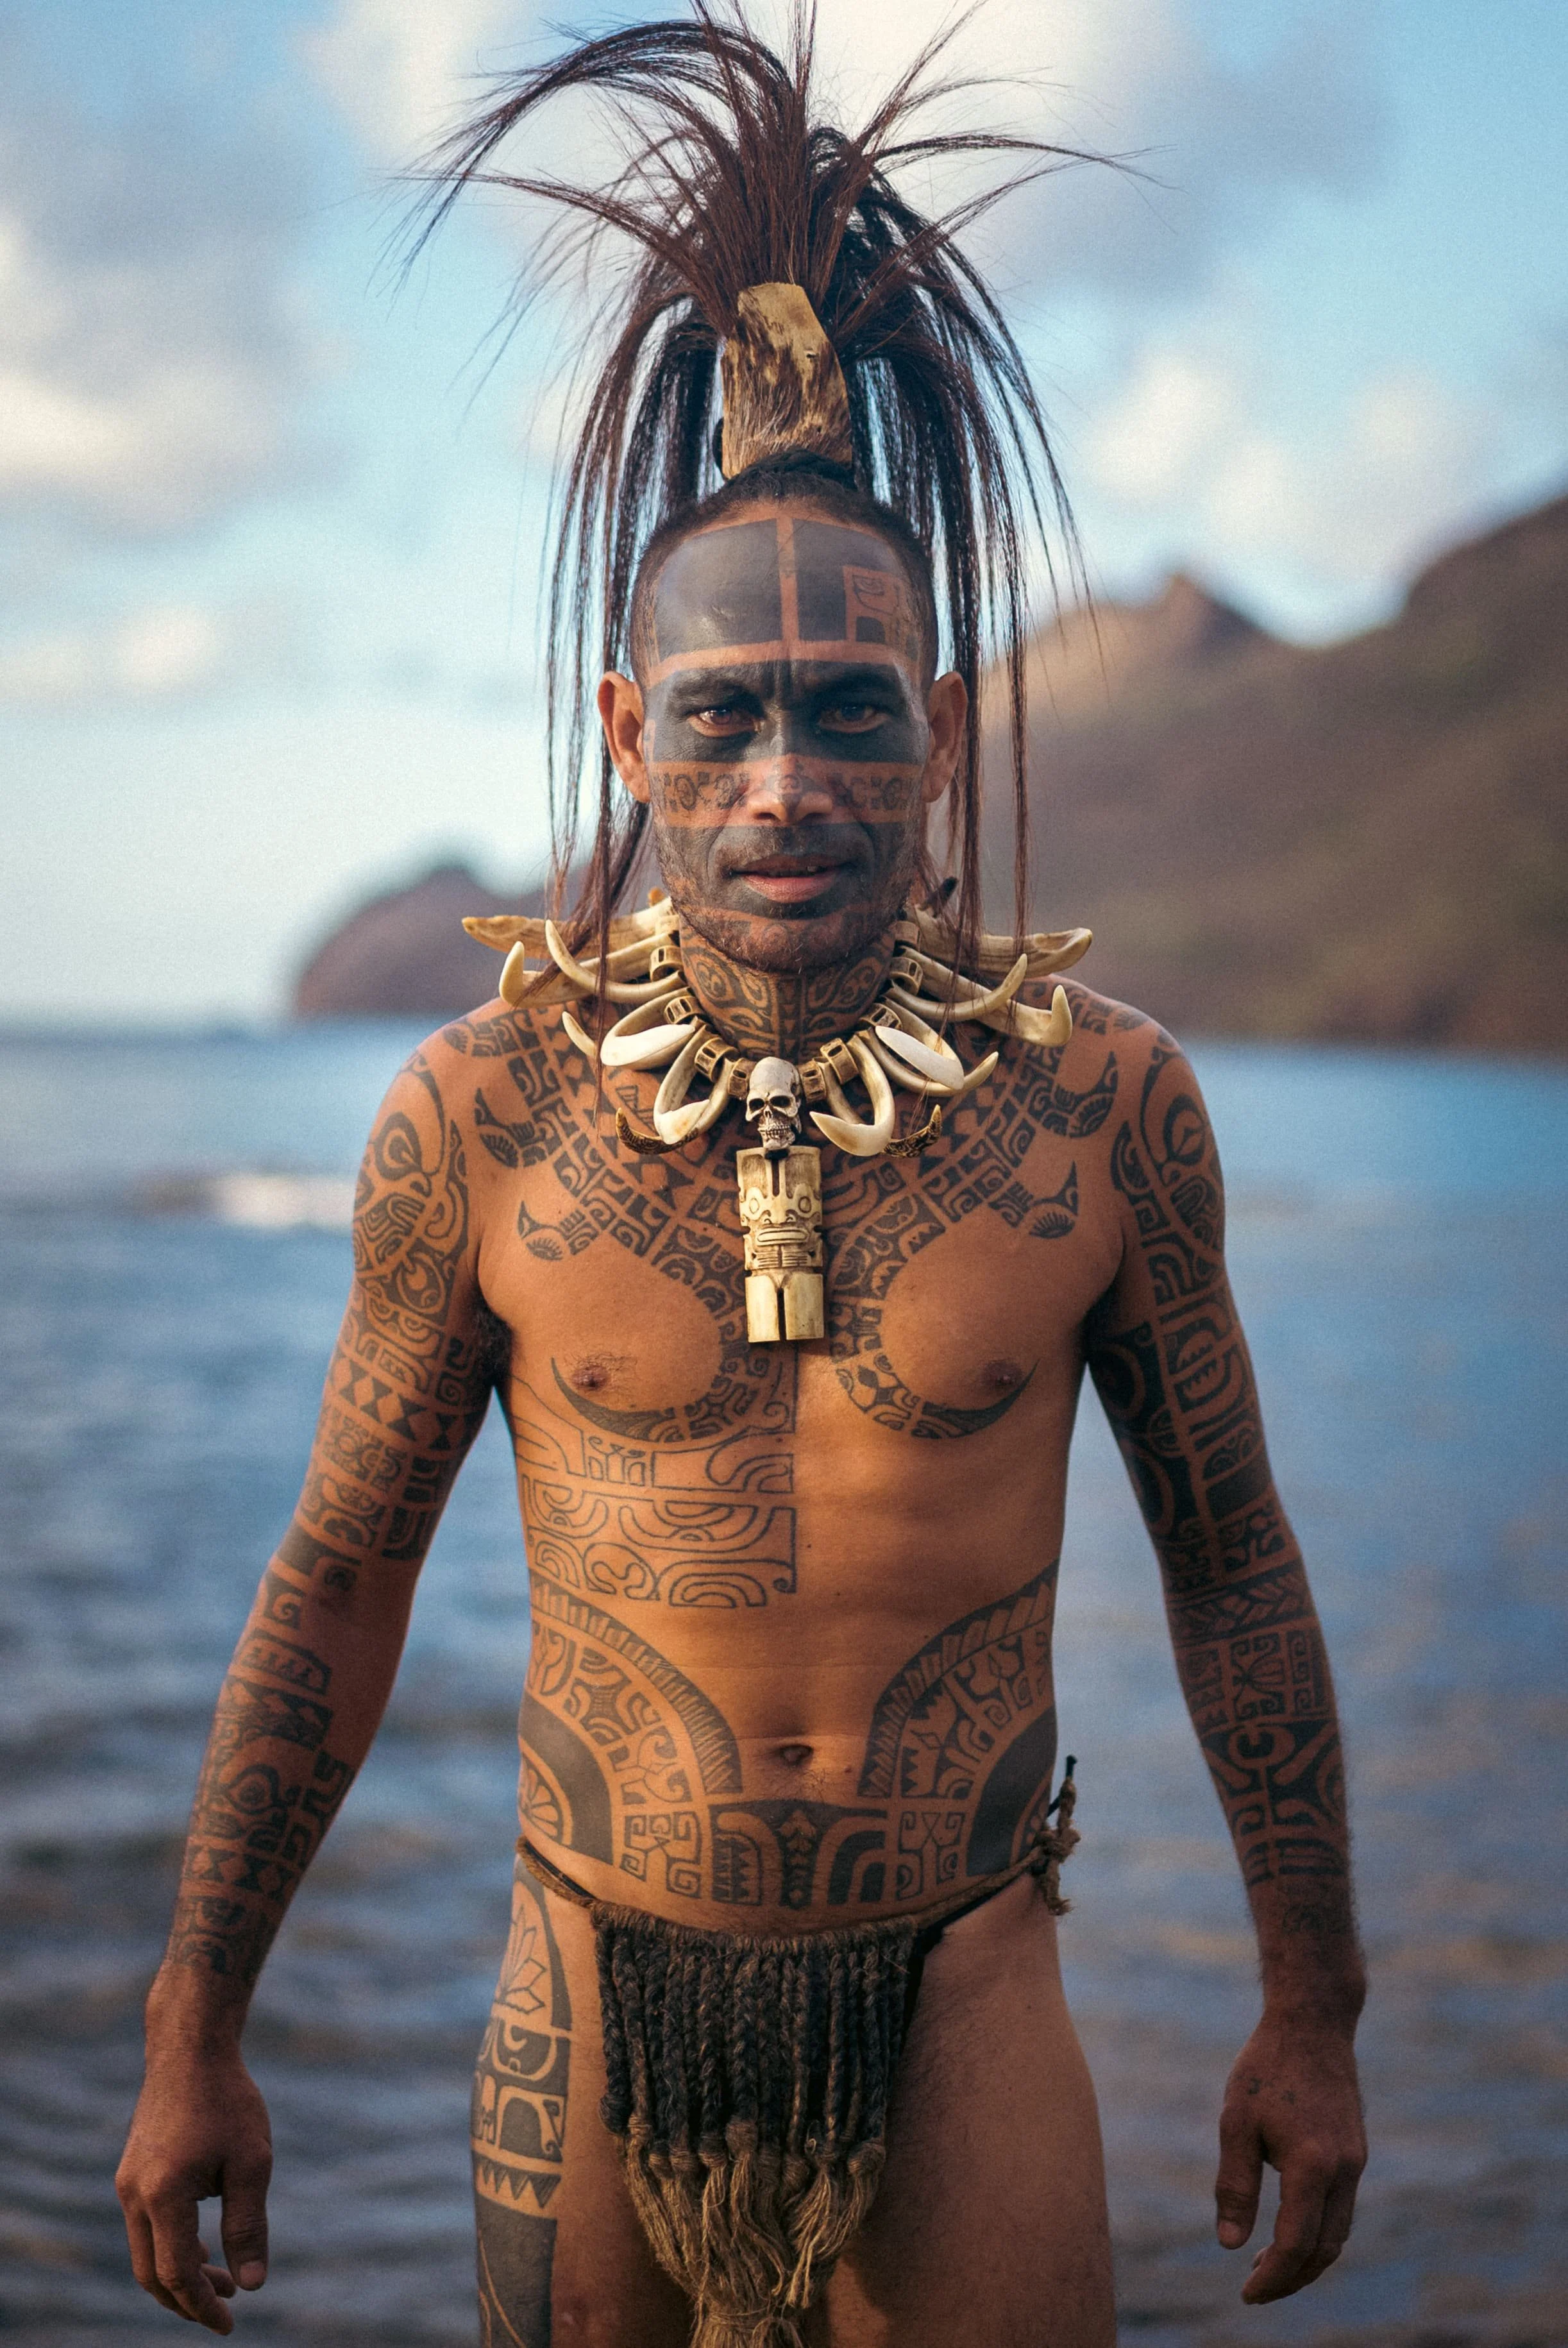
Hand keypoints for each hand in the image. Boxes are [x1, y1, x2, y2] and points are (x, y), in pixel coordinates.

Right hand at [117, 2045, 272, 2332]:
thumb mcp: (252, 2162)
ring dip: (179, 2275)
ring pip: (145, 2253)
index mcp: (164, 2196)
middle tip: (227, 2309)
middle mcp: (135, 2195)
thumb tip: (255, 2284)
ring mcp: (127, 2183)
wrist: (190, 2048)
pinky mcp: (131, 2172)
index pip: (177, 2274)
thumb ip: (249, 2225)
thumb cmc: (228, 2101)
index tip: (229, 2324)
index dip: (202, 2306)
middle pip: (152, 2273)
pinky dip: (170, 2247)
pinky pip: (145, 2227)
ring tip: (222, 2282)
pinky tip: (204, 2249)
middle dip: (187, 2300)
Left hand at [1215, 2011, 1365, 2302]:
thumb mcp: (1236, 2122)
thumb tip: (1228, 2244)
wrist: (1312, 2023)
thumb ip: (1235, 2185)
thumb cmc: (1265, 2069)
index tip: (1247, 2295)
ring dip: (1307, 2257)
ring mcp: (1356, 2161)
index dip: (1273, 2277)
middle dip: (1292, 2277)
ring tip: (1267, 2263)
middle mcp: (1343, 2171)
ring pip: (1338, 2233)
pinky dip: (1318, 2230)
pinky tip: (1288, 2224)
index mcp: (1312, 2165)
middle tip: (1254, 2288)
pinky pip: (1341, 2208)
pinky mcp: (1356, 2151)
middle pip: (1324, 2250)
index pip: (1295, 2244)